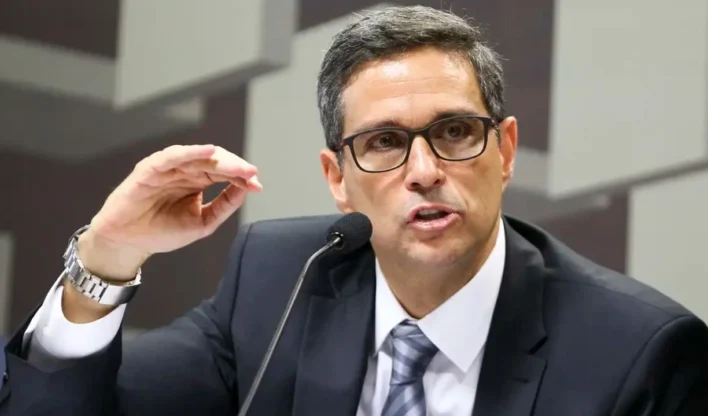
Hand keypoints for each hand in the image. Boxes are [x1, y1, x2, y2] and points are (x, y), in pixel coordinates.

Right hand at [79, 144, 261, 280]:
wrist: (128, 242)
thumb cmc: (161, 231)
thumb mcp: (203, 222)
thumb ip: (223, 206)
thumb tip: (246, 190)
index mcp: (197, 181)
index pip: (225, 173)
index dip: (242, 178)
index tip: (257, 186)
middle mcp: (185, 171)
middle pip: (216, 162)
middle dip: (236, 168)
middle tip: (252, 175)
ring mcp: (168, 168)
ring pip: (198, 157)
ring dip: (221, 160)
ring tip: (239, 167)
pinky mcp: (150, 169)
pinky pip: (172, 156)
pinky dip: (191, 152)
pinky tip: (209, 152)